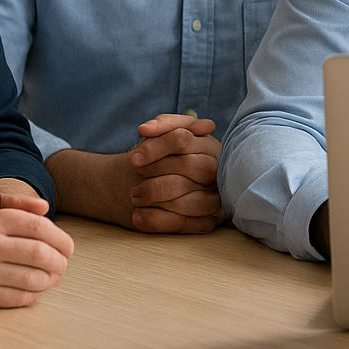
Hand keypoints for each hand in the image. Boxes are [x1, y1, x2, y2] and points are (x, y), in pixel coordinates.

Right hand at [0, 184, 74, 306]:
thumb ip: (16, 208)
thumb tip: (45, 208)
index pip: (40, 228)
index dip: (61, 240)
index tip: (69, 249)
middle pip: (40, 254)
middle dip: (59, 263)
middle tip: (63, 267)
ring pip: (31, 278)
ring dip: (48, 281)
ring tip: (52, 280)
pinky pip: (15, 297)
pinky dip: (31, 296)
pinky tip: (34, 292)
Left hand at [126, 113, 225, 233]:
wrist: (151, 184)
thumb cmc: (158, 157)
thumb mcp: (161, 136)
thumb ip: (161, 126)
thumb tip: (145, 129)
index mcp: (206, 144)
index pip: (181, 139)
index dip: (155, 148)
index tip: (132, 158)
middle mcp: (215, 169)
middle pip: (187, 165)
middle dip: (156, 170)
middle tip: (134, 176)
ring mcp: (214, 196)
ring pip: (190, 197)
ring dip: (155, 194)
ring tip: (134, 196)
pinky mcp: (205, 221)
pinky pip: (184, 223)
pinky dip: (156, 220)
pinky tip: (137, 217)